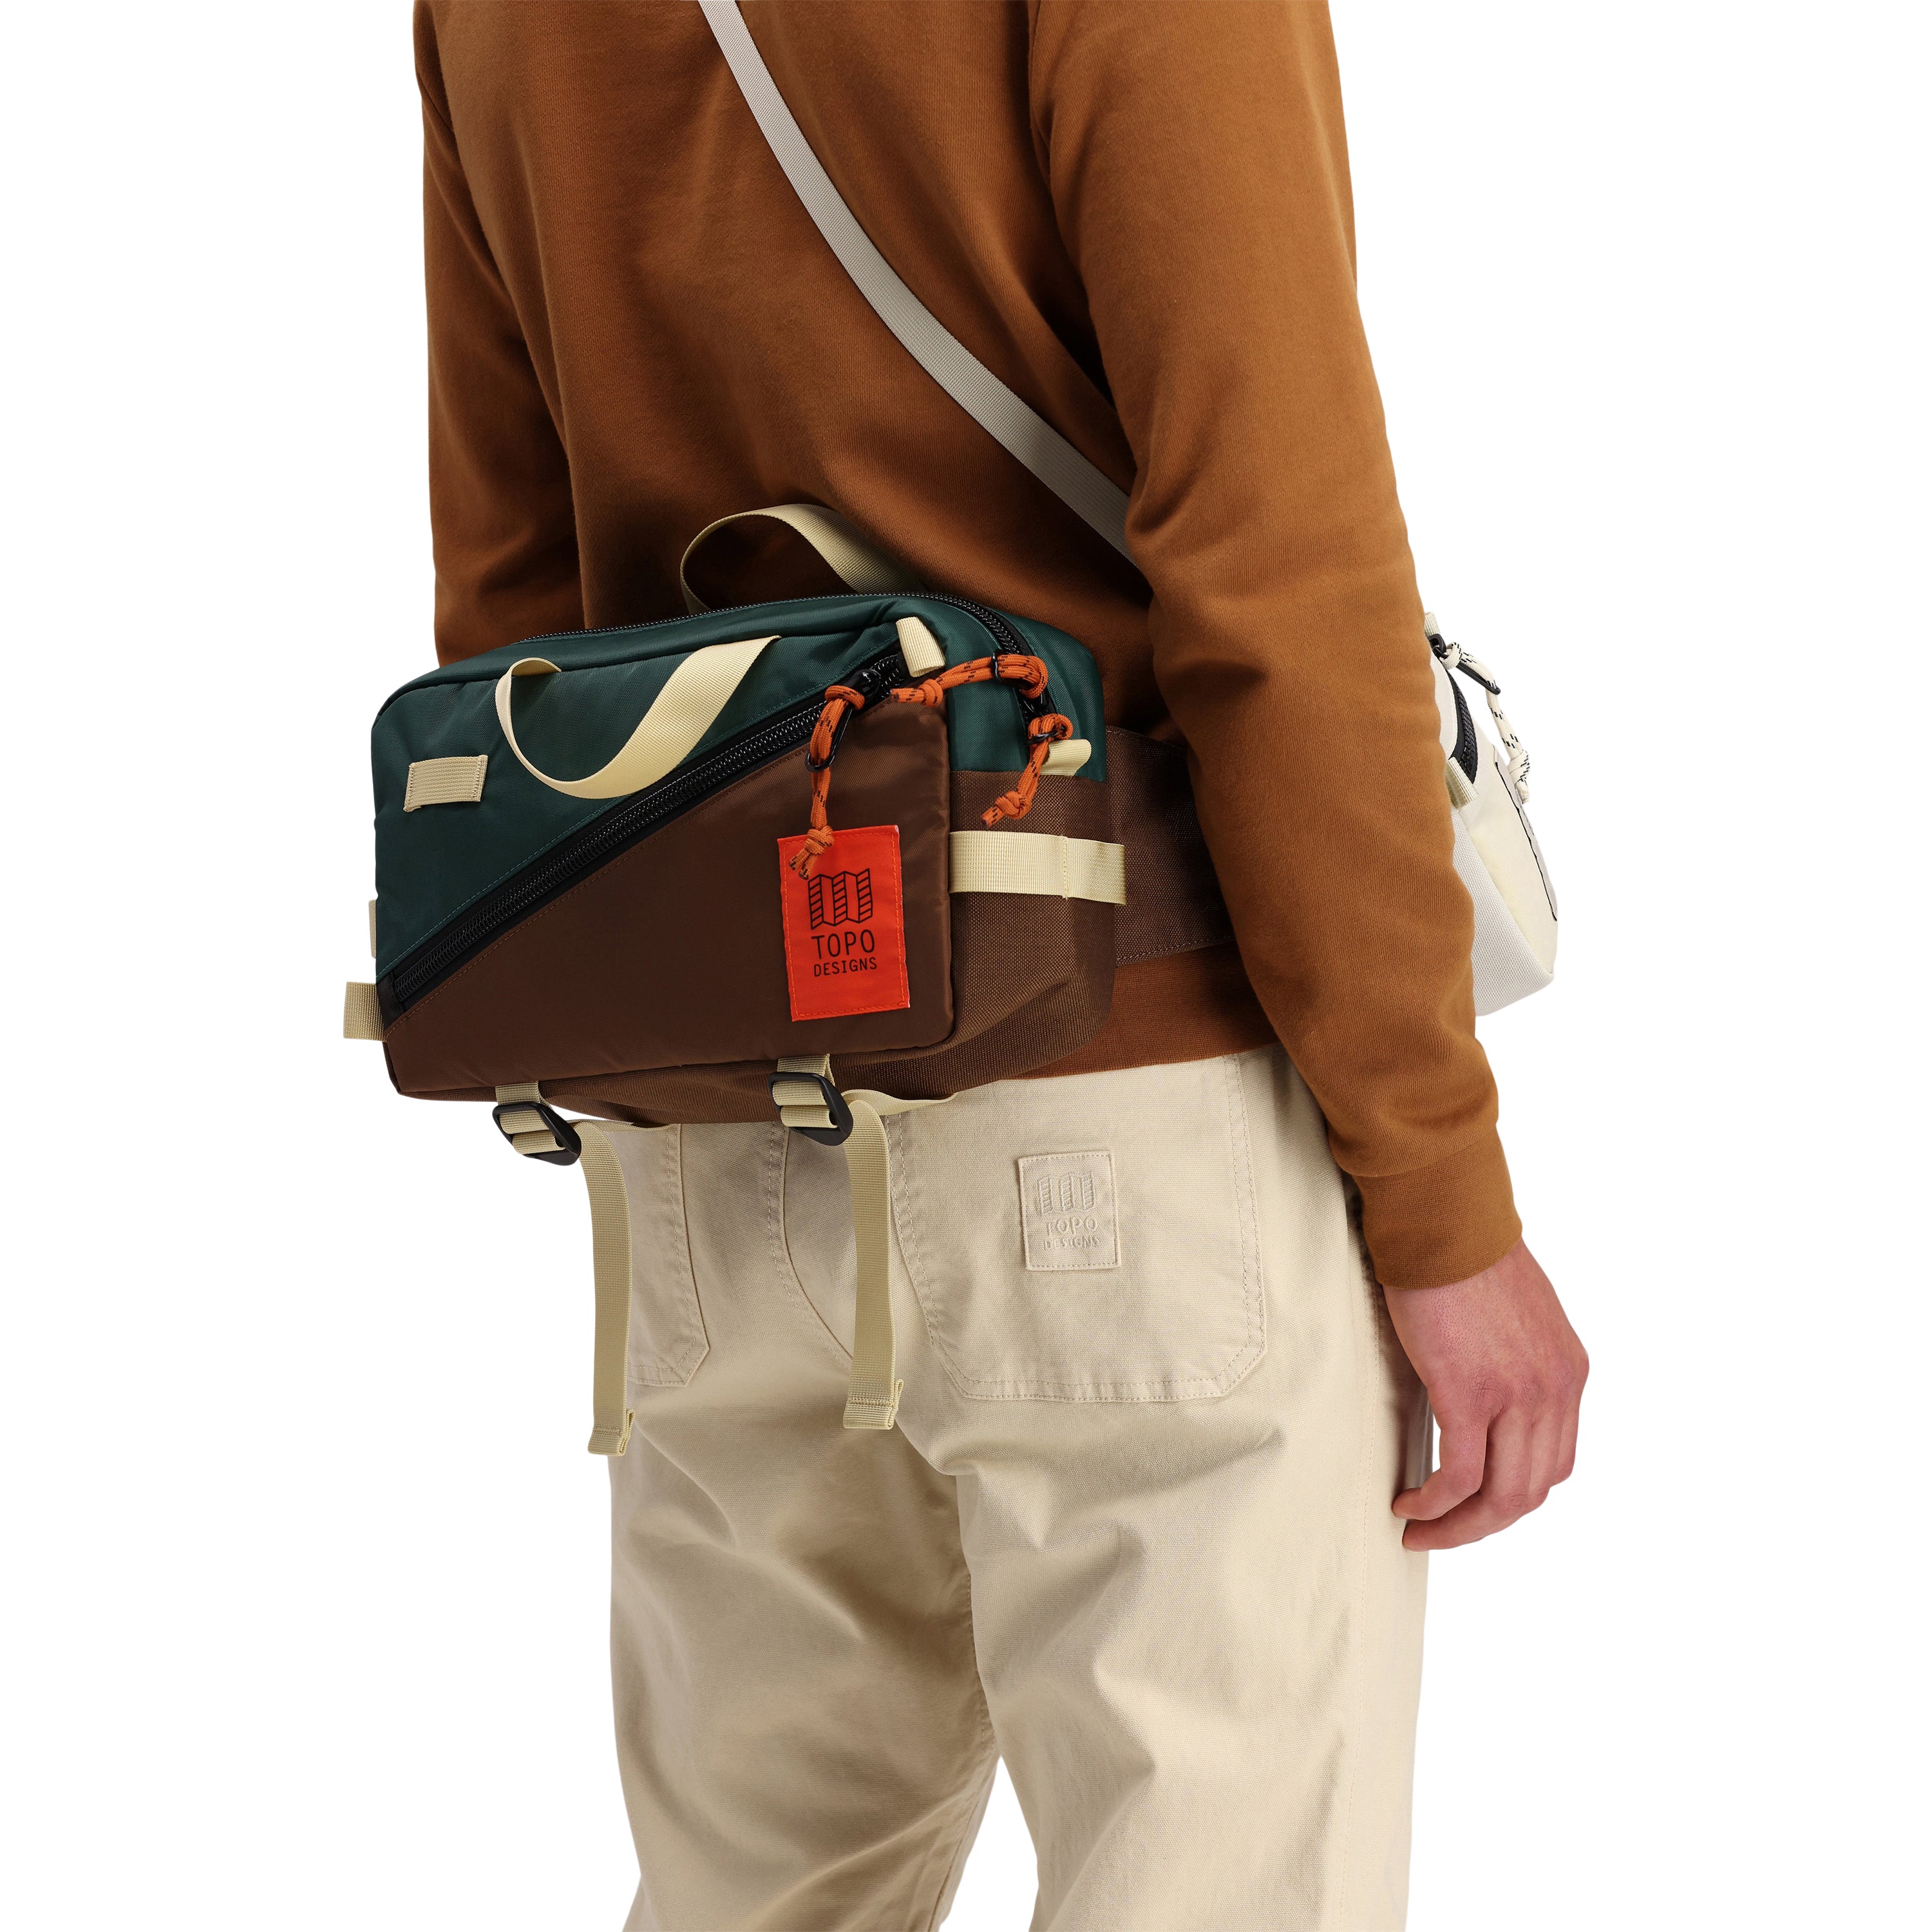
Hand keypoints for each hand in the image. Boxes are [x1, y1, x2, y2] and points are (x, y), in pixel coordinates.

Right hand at [1386, 1239, 1586, 1550]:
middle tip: (1438, 1532)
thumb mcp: (1515, 1318)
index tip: (1470, 1504)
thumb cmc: (1463, 1255)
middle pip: (1530, 1492)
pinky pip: (1459, 1476)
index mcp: (1569, 1373)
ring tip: (1418, 1528)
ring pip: (1500, 1497)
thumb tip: (1486, 1397)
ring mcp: (1517, 1395)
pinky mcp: (1470, 1393)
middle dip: (1482, 1525)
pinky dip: (1434, 1502)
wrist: (1442, 1218)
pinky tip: (1407, 1501)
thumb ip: (1516, 1363)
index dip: (1510, 1496)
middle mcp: (1555, 1391)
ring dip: (1457, 1526)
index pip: (1553, 1463)